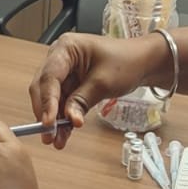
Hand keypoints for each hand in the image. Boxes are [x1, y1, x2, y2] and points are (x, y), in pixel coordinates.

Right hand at [29, 31, 165, 148]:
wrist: (143, 63)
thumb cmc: (126, 61)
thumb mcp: (103, 82)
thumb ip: (82, 100)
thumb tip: (68, 119)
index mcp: (65, 48)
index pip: (49, 76)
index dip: (47, 101)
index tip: (48, 121)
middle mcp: (60, 58)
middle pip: (44, 88)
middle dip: (46, 113)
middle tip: (49, 134)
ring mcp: (64, 72)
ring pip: (52, 99)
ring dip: (54, 120)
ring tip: (56, 140)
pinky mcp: (71, 85)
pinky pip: (62, 104)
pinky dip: (63, 119)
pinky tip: (64, 135)